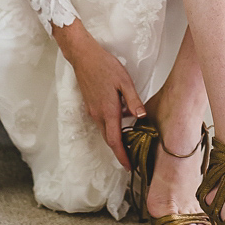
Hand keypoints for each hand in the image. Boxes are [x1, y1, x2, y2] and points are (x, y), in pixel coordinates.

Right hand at [52, 18, 144, 167]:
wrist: (83, 57)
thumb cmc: (105, 66)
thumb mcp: (125, 82)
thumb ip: (133, 101)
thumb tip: (141, 118)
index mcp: (108, 111)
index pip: (115, 140)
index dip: (122, 156)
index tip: (129, 167)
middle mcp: (98, 114)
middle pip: (109, 139)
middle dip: (120, 151)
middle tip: (132, 158)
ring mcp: (92, 110)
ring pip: (105, 130)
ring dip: (116, 138)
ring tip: (131, 139)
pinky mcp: (90, 105)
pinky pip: (102, 121)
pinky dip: (112, 126)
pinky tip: (122, 116)